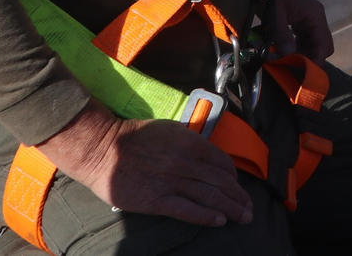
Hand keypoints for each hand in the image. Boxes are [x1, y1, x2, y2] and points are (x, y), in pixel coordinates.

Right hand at [36, 101, 252, 227]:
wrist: (102, 149)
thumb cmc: (134, 137)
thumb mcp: (170, 130)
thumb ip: (190, 142)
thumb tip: (207, 155)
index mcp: (191, 144)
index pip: (223, 163)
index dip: (235, 178)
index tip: (238, 187)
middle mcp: (187, 163)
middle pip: (221, 183)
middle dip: (239, 197)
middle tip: (249, 208)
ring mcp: (173, 182)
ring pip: (210, 197)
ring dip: (231, 208)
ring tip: (243, 217)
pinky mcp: (157, 200)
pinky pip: (188, 210)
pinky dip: (207, 217)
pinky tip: (220, 222)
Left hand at [272, 0, 333, 62]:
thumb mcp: (275, 14)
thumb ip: (282, 35)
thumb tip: (288, 54)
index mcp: (315, 15)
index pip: (324, 43)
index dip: (317, 59)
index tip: (306, 72)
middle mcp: (315, 17)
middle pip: (322, 44)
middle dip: (311, 57)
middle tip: (295, 68)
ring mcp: (308, 18)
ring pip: (312, 42)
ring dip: (302, 52)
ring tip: (287, 61)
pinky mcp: (300, 19)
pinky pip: (303, 36)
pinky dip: (296, 45)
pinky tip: (283, 50)